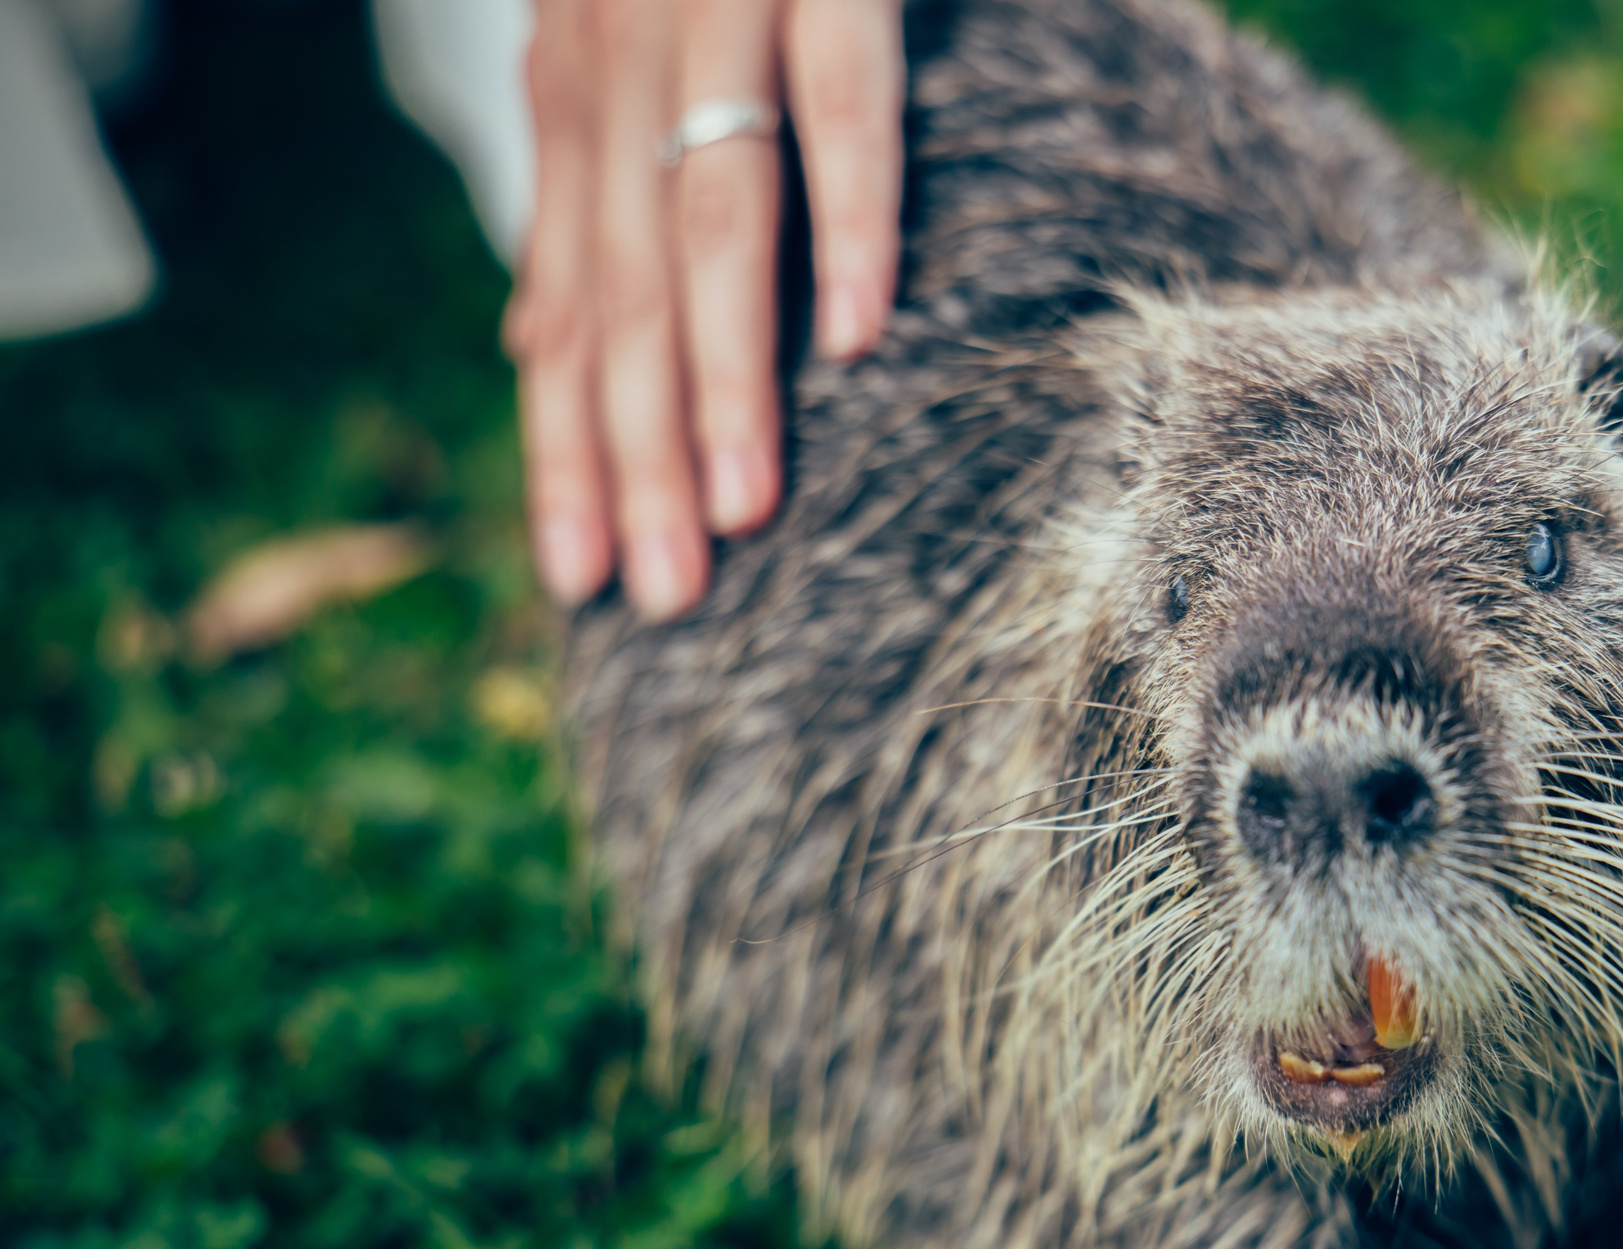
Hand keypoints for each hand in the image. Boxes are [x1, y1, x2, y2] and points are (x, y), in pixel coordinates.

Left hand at [506, 0, 904, 618]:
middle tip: (656, 592)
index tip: (575, 577)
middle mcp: (618, 65)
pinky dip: (850, 218)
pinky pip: (837, 103)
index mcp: (575, 99)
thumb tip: (536, 338)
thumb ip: (590, 190)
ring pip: (709, 220)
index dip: (561, 444)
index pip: (560, 304)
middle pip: (624, 293)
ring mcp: (714, 12)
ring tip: (737, 509)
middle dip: (629, 453)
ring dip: (723, 374)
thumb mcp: (614, 49)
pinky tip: (861, 331)